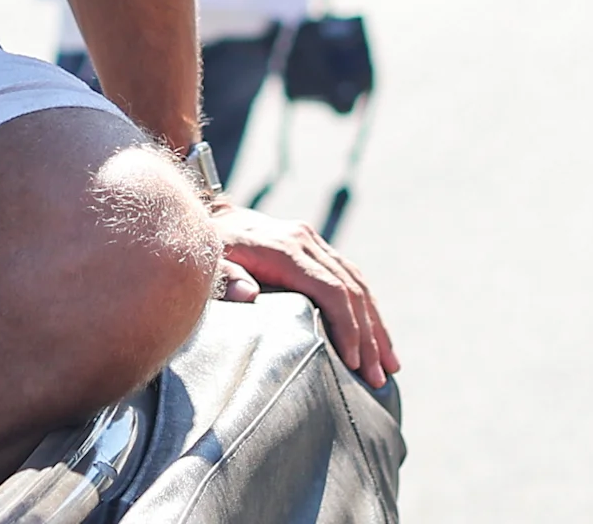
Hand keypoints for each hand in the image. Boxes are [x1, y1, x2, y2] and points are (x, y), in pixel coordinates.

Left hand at [210, 203, 398, 390]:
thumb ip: (224, 279)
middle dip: (369, 336)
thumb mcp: (206, 264)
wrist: (204, 213)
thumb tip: (250, 294)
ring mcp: (311, 241)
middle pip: (351, 290)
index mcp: (284, 249)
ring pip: (357, 283)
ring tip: (389, 365)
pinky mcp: (311, 246)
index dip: (348, 327)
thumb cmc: (203, 249)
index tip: (356, 363)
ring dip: (376, 325)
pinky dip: (366, 307)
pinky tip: (376, 334)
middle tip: (379, 377)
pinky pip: (348, 276)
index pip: (331, 290)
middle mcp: (304, 241)